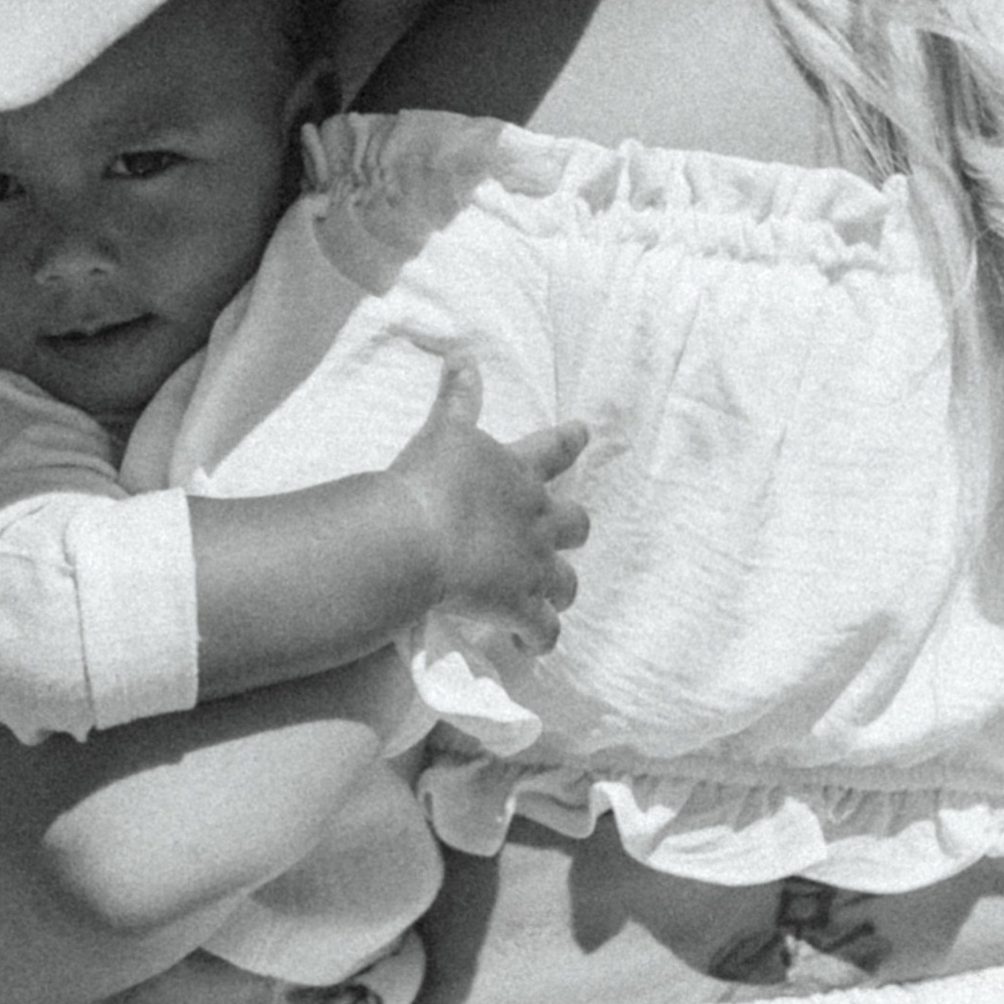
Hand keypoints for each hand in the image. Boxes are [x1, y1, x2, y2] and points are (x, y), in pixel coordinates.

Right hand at [384, 354, 589, 654]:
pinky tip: (531, 648)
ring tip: (548, 603)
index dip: (570, 441)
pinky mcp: (519, 606)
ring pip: (565, 583)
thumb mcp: (444, 432)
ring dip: (557, 591)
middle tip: (563, 537)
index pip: (555, 450)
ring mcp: (532, 566)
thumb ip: (457, 397)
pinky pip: (542, 630)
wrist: (417, 535)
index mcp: (519, 473)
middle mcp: (537, 520)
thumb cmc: (427, 480)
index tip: (585, 433)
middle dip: (570, 530)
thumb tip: (463, 354)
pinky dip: (538, 640)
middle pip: (575, 525)